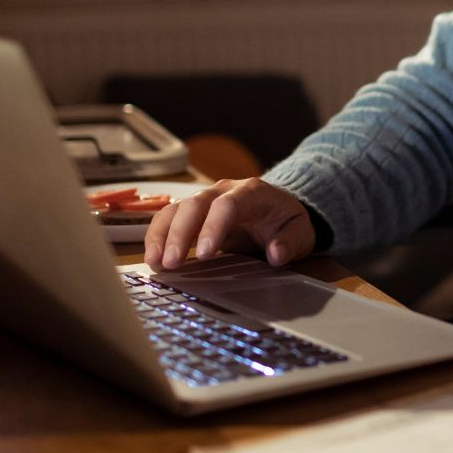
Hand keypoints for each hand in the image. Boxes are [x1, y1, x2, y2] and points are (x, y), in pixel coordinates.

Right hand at [143, 178, 314, 270]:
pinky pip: (168, 218)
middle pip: (194, 204)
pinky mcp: (192, 212)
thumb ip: (290, 242)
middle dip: (180, 234)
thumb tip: (276, 254)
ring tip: (154, 262)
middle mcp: (223, 190)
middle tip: (171, 262)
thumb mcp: (300, 232)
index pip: (227, 205)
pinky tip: (152, 258)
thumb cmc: (286, 221)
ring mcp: (204, 199)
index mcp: (251, 192)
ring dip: (161, 235)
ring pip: (175, 209)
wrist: (279, 209)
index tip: (204, 254)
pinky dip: (157, 236)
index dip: (213, 228)